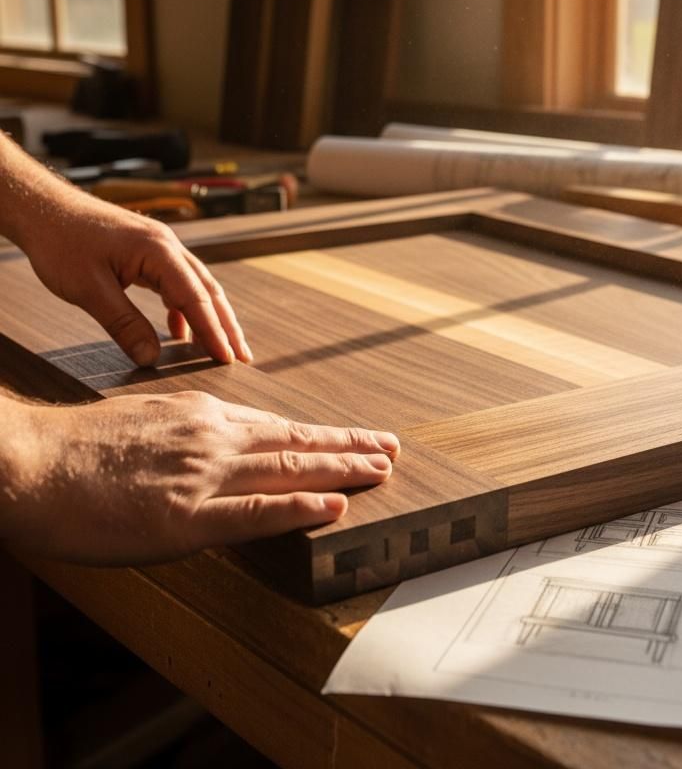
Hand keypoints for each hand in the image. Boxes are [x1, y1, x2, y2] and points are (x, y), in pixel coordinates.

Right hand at [0, 391, 398, 564]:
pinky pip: (252, 513)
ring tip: (382, 470)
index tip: (357, 437)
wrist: (28, 462)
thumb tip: (222, 439)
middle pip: (296, 442)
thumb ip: (189, 429)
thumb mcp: (146, 419)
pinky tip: (331, 507)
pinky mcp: (183, 517)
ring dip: (341, 470)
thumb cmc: (77, 448)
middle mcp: (213, 438)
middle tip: (392, 448)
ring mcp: (203, 476)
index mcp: (203, 417)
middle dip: (349, 446)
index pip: (278, 426)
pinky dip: (297, 509)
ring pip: (287, 470)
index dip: (321, 434)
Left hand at [13, 171, 250, 366]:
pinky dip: (184, 309)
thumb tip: (150, 357)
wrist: (43, 208)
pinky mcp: (148, 254)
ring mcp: (160, 249)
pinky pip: (176, 284)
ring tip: (222, 347)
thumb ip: (123, 324)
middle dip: (227, 325)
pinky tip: (180, 332)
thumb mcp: (89, 290)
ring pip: (196, 287)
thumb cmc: (61, 242)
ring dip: (210, 317)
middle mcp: (168, 247)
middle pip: (208, 290)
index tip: (228, 358)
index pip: (196, 297)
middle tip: (242, 356)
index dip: (213, 330)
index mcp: (159, 252)